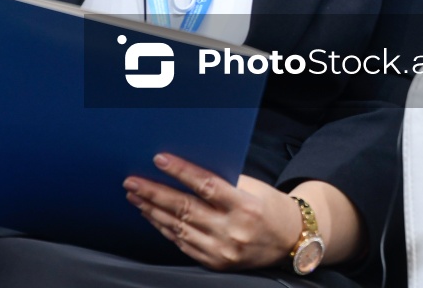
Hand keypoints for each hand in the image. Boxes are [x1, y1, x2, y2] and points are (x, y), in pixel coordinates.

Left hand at [123, 153, 301, 270]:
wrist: (290, 240)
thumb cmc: (269, 205)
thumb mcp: (252, 187)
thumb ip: (222, 180)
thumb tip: (185, 168)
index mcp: (245, 206)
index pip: (206, 186)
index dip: (181, 172)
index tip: (159, 159)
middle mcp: (233, 231)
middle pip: (185, 209)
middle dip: (154, 194)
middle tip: (132, 181)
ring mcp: (223, 251)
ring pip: (179, 228)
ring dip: (153, 211)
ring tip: (136, 197)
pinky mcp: (216, 263)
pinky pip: (183, 244)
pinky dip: (165, 228)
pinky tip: (152, 216)